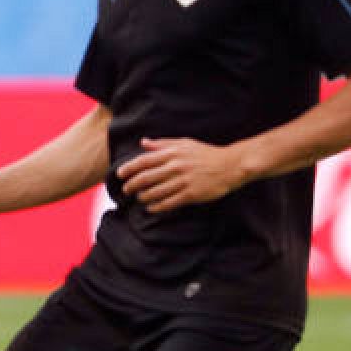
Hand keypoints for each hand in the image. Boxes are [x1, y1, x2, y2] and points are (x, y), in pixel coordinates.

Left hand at [116, 137, 245, 212]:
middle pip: (146, 178)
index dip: (129, 168)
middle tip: (126, 190)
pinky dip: (157, 207)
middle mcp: (176, 167)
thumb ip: (162, 144)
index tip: (119, 174)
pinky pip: (169, 203)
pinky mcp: (191, 194)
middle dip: (132, 186)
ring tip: (139, 199)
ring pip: (155, 192)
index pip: (144, 161)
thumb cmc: (206, 154)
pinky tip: (151, 208)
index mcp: (173, 153)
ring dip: (143, 197)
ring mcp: (183, 181)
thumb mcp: (184, 143)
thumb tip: (143, 142)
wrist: (231, 165)